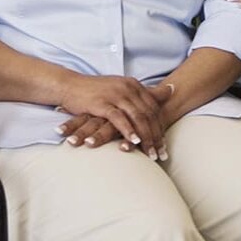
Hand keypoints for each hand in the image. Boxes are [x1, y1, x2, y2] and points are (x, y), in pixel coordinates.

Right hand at [58, 75, 172, 159]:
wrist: (69, 85)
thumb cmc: (96, 91)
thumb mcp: (121, 90)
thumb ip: (143, 94)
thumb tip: (170, 91)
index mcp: (134, 85)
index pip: (154, 108)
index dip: (160, 128)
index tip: (164, 147)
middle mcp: (128, 88)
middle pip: (149, 114)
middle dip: (156, 137)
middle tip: (160, 155)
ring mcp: (116, 94)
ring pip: (137, 117)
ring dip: (146, 137)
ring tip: (150, 153)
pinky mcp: (103, 103)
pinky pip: (119, 118)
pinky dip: (128, 130)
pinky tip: (133, 142)